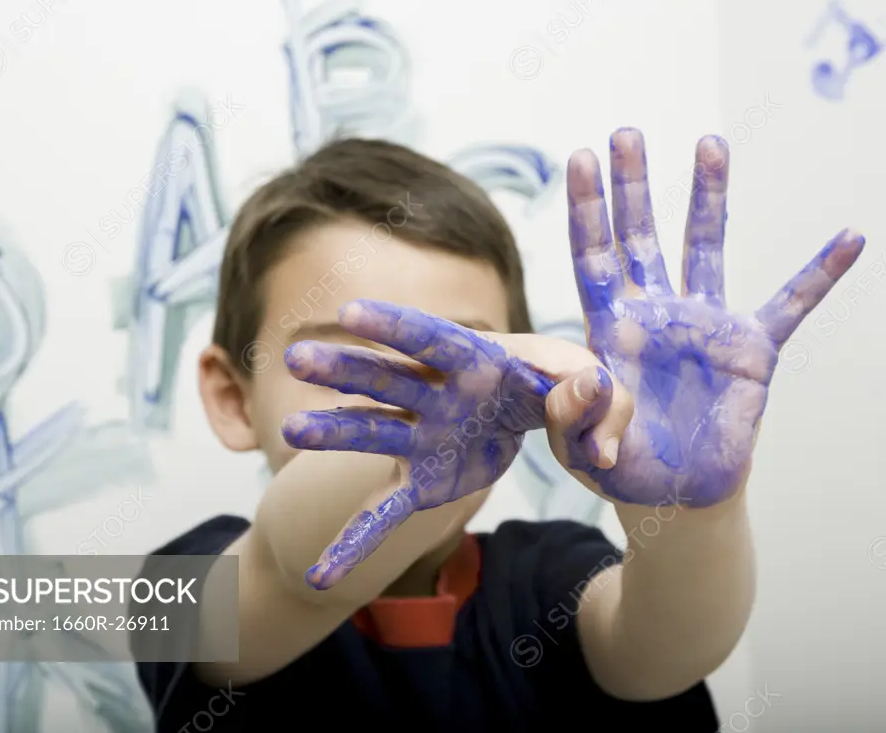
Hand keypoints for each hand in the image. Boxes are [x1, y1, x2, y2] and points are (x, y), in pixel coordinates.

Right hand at [281, 300, 603, 588]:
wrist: (543, 417)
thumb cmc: (563, 386)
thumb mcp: (594, 383)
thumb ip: (594, 391)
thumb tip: (586, 399)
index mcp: (474, 361)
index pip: (431, 339)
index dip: (394, 325)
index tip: (351, 312)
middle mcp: (436, 394)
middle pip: (384, 378)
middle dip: (343, 367)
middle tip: (296, 358)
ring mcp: (421, 437)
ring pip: (370, 432)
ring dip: (333, 432)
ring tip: (290, 432)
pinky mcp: (423, 480)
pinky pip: (384, 513)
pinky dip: (355, 542)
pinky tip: (322, 574)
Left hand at [562, 129, 864, 506]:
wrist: (675, 493)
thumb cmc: (622, 464)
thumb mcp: (580, 446)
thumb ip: (572, 414)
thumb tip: (595, 375)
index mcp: (610, 329)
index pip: (594, 259)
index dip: (588, 211)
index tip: (581, 158)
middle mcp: (655, 314)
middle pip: (642, 237)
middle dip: (634, 186)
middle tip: (628, 133)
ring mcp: (704, 325)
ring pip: (706, 248)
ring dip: (709, 197)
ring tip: (710, 143)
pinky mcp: (750, 350)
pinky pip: (791, 306)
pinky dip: (820, 276)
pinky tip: (850, 237)